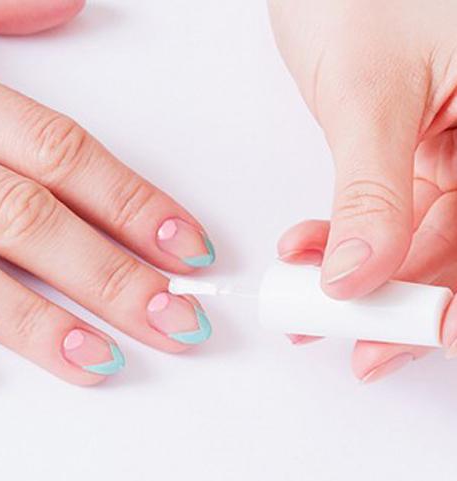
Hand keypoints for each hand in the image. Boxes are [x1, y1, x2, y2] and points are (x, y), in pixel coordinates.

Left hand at [269, 0, 456, 380]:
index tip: (412, 337)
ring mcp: (456, 147)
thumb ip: (370, 190)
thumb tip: (362, 276)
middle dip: (397, 296)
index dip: (450, 295)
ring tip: (302, 295)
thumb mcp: (367, 93)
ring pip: (424, 237)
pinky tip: (309, 253)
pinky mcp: (417, 148)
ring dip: (361, 273)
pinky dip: (348, 237)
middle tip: (342, 333)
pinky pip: (392, 211)